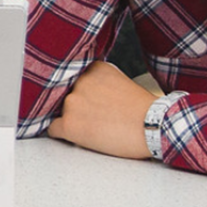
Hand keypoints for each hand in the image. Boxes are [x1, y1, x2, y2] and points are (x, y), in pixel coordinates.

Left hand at [44, 60, 158, 159]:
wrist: (153, 127)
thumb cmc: (144, 111)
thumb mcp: (121, 82)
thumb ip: (100, 83)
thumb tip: (88, 93)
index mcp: (94, 69)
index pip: (75, 80)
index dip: (82, 93)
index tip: (91, 102)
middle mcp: (80, 82)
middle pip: (67, 96)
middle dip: (78, 107)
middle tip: (95, 118)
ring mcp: (73, 102)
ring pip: (60, 112)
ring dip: (72, 120)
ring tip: (93, 129)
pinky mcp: (69, 124)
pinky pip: (52, 129)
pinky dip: (62, 134)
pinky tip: (76, 137)